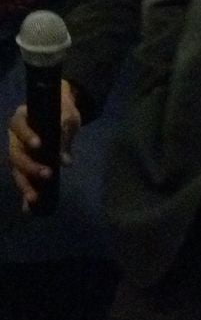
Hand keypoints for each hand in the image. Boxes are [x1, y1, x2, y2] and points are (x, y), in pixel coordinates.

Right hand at [8, 79, 81, 210]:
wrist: (62, 113)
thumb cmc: (62, 110)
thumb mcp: (67, 117)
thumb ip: (64, 135)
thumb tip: (65, 162)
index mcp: (21, 119)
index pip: (18, 125)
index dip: (27, 135)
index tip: (38, 145)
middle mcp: (14, 137)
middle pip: (16, 153)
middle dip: (30, 166)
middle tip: (47, 174)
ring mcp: (17, 152)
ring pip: (17, 170)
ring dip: (25, 184)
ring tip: (35, 198)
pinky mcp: (24, 165)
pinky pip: (23, 179)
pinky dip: (26, 193)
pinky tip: (29, 208)